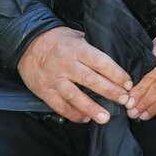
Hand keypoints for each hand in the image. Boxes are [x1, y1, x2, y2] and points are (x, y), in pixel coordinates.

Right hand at [18, 26, 134, 123]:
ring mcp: (55, 79)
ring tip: (105, 118)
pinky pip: (60, 106)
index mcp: (77, 49)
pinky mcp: (45, 91)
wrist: (27, 43)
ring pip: (75, 97)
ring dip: (92, 108)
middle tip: (124, 100)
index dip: (116, 74)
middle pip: (91, 80)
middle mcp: (67, 65)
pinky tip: (85, 118)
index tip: (128, 83)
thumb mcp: (77, 36)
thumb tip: (114, 62)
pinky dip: (73, 114)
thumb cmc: (58, 39)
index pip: (101, 62)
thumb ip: (92, 49)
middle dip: (110, 92)